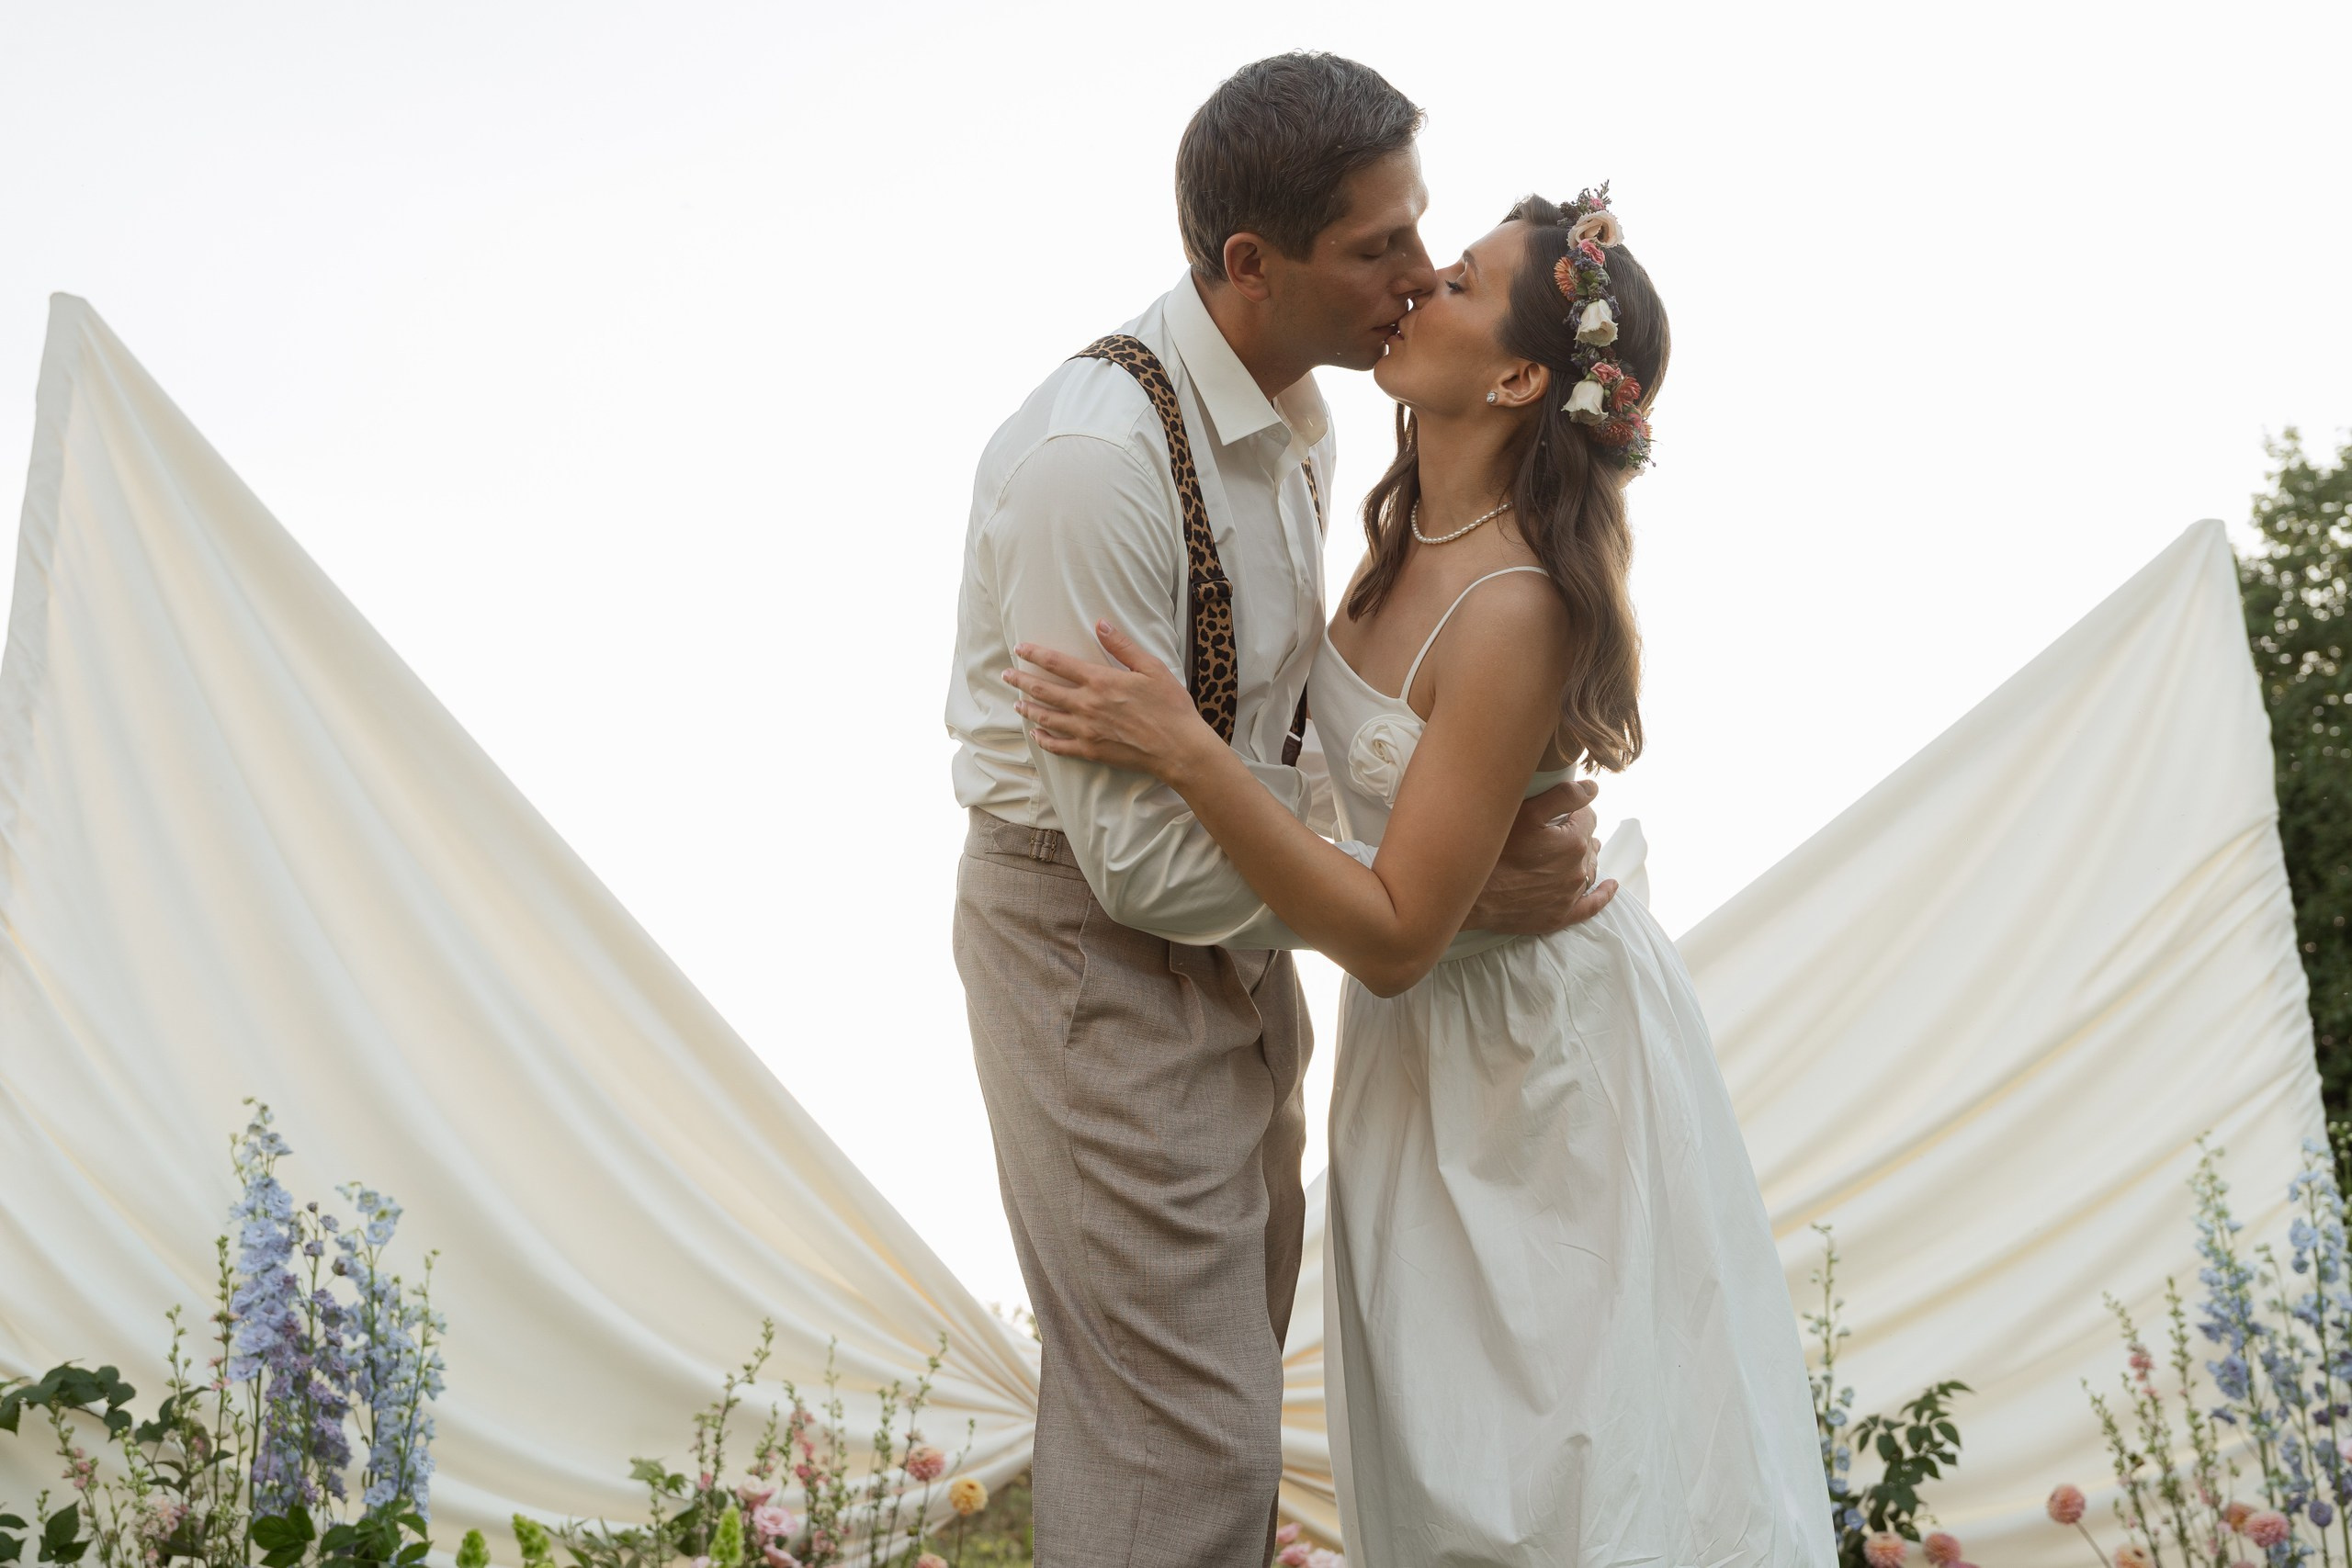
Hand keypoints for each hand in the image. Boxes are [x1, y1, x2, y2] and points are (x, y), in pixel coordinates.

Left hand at [1004, 621, 1220, 784]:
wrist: (1178, 748)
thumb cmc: (1169, 706)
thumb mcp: (1151, 668)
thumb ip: (1122, 646)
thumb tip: (1100, 624)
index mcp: (1100, 681)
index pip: (1058, 663)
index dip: (1035, 654)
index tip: (1020, 648)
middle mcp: (1086, 705)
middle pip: (1043, 690)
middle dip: (1021, 680)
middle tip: (1006, 674)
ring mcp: (1086, 730)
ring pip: (1046, 717)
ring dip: (1028, 709)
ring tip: (1017, 703)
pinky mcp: (1090, 751)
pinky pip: (1058, 745)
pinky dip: (1043, 739)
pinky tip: (1036, 734)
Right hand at [1464, 778, 1617, 932]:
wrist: (1472, 895)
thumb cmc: (1494, 851)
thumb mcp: (1526, 813)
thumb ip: (1564, 796)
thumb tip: (1593, 788)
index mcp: (1574, 842)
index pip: (1588, 816)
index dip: (1574, 810)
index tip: (1557, 811)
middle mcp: (1577, 870)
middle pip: (1589, 843)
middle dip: (1578, 833)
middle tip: (1555, 829)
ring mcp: (1570, 895)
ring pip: (1590, 869)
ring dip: (1586, 857)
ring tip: (1575, 849)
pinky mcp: (1560, 916)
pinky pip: (1592, 905)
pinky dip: (1603, 895)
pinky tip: (1611, 886)